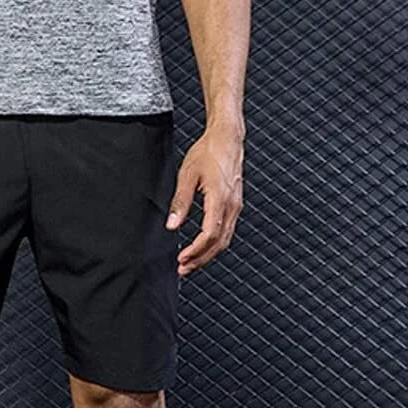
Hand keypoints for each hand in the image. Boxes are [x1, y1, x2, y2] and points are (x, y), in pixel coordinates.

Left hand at [165, 123, 244, 276]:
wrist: (227, 139)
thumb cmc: (208, 152)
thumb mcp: (187, 175)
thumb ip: (180, 202)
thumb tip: (172, 225)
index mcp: (220, 199)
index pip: (209, 235)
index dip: (195, 251)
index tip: (182, 259)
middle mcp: (232, 206)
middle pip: (219, 243)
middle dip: (201, 259)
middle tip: (184, 268)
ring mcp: (236, 206)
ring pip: (225, 239)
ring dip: (208, 254)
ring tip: (191, 262)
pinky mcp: (235, 204)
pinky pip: (227, 230)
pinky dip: (215, 243)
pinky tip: (203, 246)